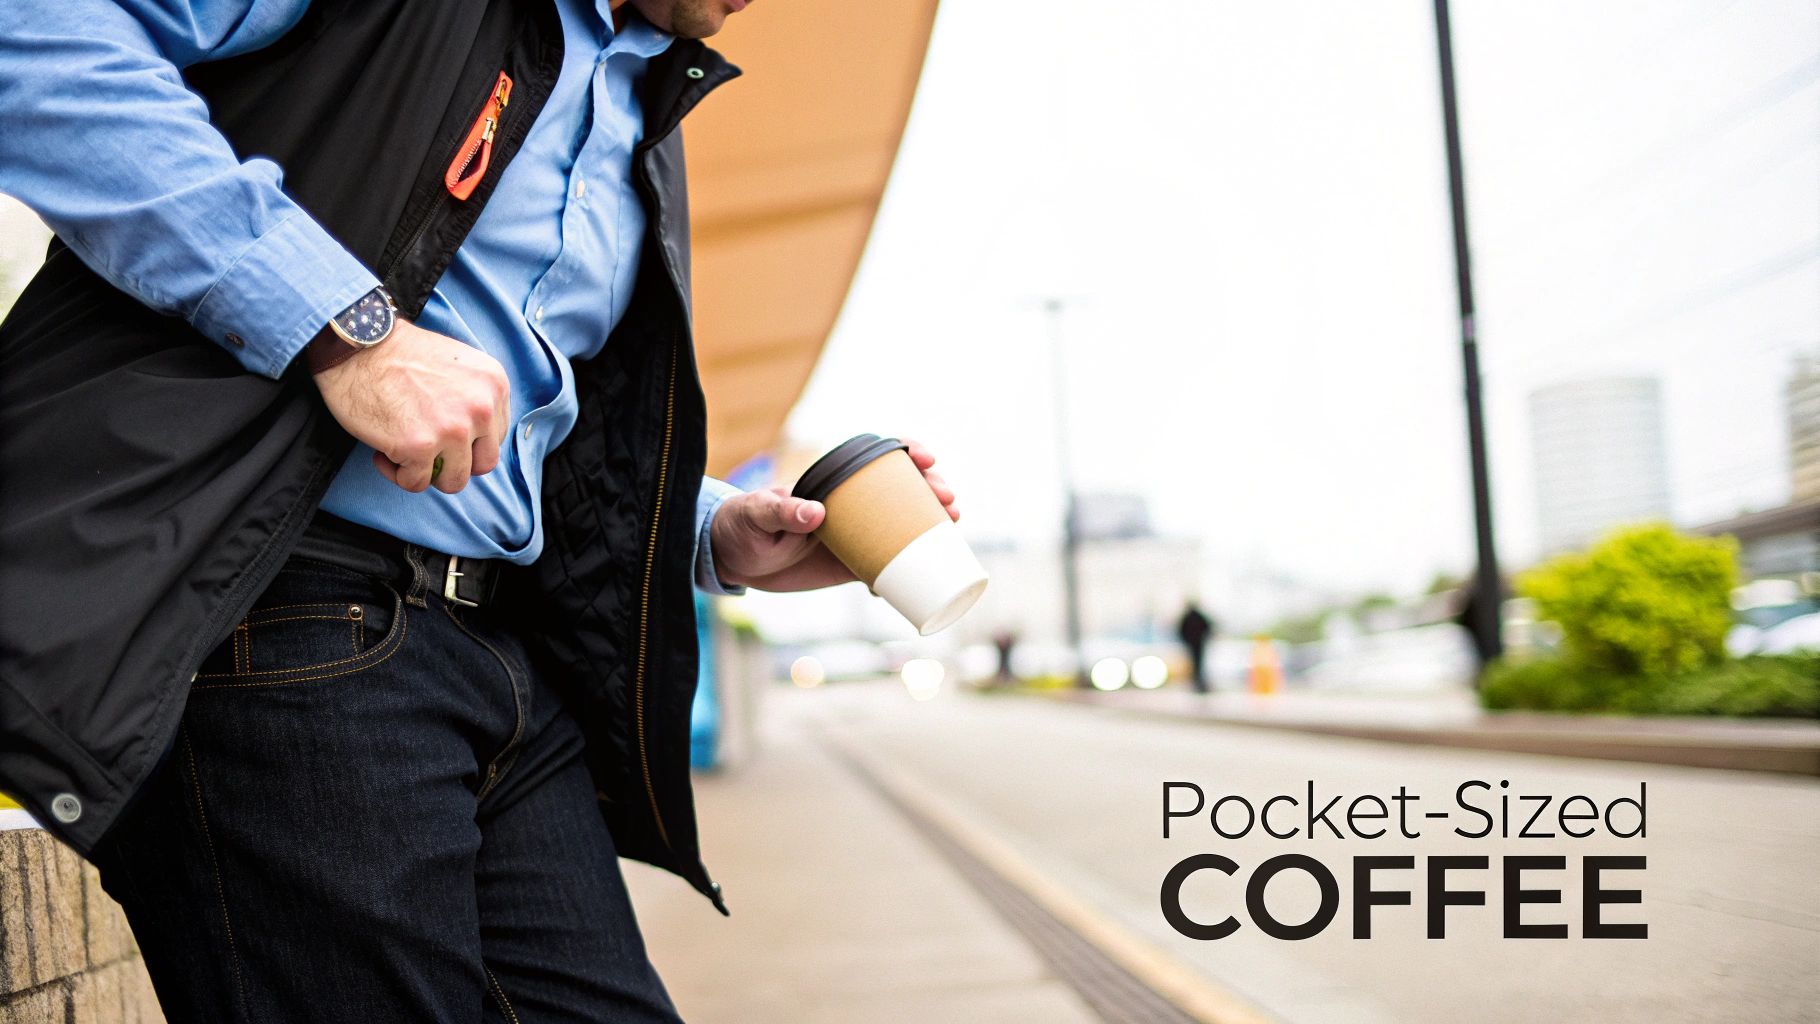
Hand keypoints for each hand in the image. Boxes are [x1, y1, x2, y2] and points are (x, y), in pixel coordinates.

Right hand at [312, 320, 509, 493]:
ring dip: (427, 473)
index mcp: (494, 386)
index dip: (468, 443)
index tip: (442, 434)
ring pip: (453, 481)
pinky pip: (416, 483)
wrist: (358, 346)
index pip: (495, 438)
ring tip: (404, 454)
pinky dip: (397, 474)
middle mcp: (481, 409)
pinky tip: (383, 454)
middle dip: (454, 464)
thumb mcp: (458, 364)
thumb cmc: (400, 354)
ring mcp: (453, 430)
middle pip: (481, 465)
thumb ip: (475, 397)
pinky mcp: (420, 447)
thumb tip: (475, 438)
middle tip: (427, 452)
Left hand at [711, 438, 959, 591]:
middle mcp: (851, 505)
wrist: (733, 559)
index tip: (926, 459)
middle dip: (933, 491)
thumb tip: (815, 513)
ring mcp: (855, 535)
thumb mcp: (757, 515)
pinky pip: (887, 566)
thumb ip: (782, 511)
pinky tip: (918, 579)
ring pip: (903, 526)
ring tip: (951, 528)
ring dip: (932, 526)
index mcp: (833, 481)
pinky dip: (904, 573)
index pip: (878, 458)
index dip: (908, 453)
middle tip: (949, 504)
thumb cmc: (742, 525)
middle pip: (903, 491)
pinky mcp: (851, 565)